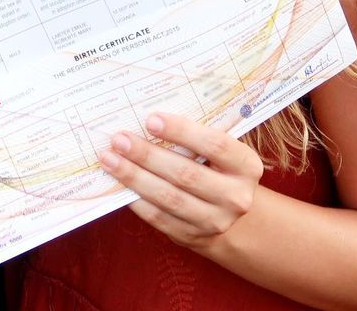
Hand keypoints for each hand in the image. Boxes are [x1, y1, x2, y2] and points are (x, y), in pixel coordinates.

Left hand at [98, 113, 263, 251]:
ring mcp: (214, 221)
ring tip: (110, 159)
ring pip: (168, 197)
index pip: (214, 144)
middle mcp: (235, 196)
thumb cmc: (218, 168)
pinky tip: (118, 183)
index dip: (182, 131)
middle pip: (185, 173)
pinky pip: (159, 217)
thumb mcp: (222, 151)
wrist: (230, 216)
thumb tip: (150, 119)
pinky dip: (136, 199)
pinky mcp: (193, 237)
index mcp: (246, 165)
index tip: (151, 119)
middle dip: (147, 155)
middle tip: (119, 139)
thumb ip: (197, 136)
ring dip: (134, 177)